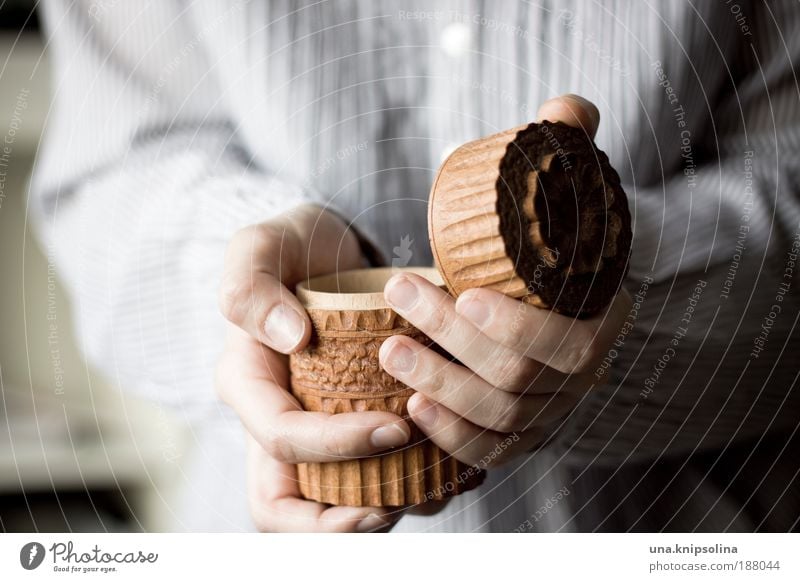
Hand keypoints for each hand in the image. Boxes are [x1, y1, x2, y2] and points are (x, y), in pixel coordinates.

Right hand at [215, 204, 409, 531]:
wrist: (326, 248)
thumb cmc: (293, 245)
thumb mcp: (259, 247)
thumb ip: (250, 287)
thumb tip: (289, 339)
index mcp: (249, 386)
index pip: (282, 441)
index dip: (334, 447)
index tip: (394, 427)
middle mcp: (276, 420)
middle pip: (288, 505)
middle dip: (341, 521)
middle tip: (398, 503)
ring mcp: (313, 428)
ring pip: (334, 501)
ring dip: (384, 508)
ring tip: (435, 488)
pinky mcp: (348, 426)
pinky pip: (369, 476)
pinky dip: (407, 483)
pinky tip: (448, 469)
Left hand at [378, 95, 631, 469]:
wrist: (554, 294)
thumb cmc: (552, 243)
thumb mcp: (565, 192)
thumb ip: (568, 147)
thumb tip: (564, 109)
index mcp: (600, 322)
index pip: (566, 342)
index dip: (517, 327)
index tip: (462, 293)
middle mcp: (579, 376)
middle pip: (517, 379)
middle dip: (452, 343)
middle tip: (399, 297)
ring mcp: (550, 411)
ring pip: (497, 419)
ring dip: (439, 387)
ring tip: (388, 352)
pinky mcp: (520, 433)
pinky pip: (488, 452)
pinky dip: (450, 436)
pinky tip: (412, 408)